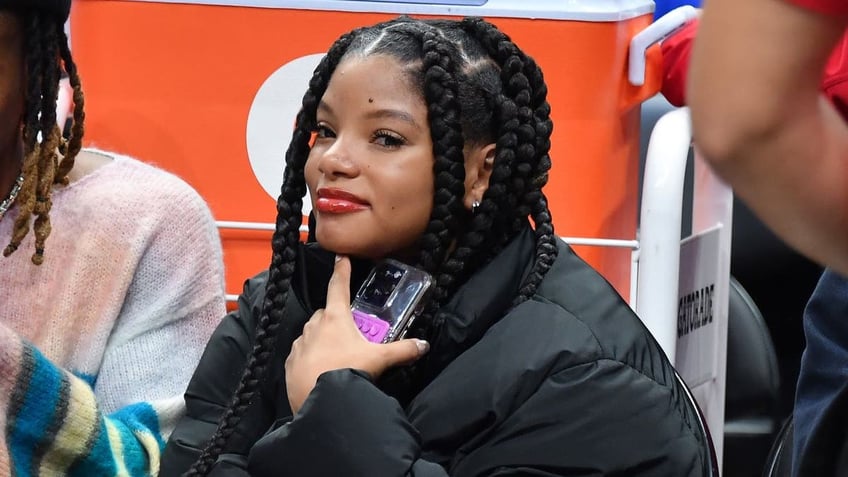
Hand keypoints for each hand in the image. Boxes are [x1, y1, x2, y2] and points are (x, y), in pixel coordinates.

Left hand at [285, 255, 429, 413]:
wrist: (322, 403)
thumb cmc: (349, 372)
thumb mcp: (379, 360)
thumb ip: (402, 351)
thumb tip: (424, 345)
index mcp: (335, 318)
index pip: (338, 287)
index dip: (341, 270)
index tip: (340, 257)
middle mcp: (314, 326)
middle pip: (325, 314)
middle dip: (334, 318)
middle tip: (349, 332)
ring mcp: (300, 345)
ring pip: (311, 333)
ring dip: (321, 338)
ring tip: (336, 354)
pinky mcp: (290, 363)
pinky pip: (301, 353)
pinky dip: (310, 356)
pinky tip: (320, 369)